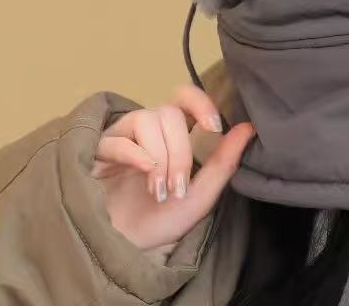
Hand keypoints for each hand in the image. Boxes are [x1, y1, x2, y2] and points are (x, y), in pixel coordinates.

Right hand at [90, 82, 254, 251]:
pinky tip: (143, 173)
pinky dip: (135, 154)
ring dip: (158, 156)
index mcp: (174, 134)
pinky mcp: (98, 152)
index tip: (214, 127)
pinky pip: (117, 139)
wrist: (124, 251)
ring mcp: (122, 138)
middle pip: (169, 114)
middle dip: (179, 151)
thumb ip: (223, 162)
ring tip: (158, 190)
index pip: (185, 98)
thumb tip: (250, 127)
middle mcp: (148, 130)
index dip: (200, 102)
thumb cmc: (162, 221)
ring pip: (146, 120)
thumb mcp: (200, 196)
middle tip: (178, 187)